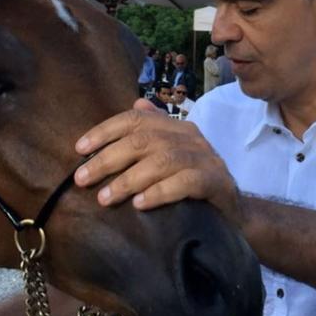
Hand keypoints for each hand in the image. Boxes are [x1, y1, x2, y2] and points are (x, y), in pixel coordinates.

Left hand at [73, 99, 239, 217]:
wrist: (236, 210)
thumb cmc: (194, 182)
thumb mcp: (173, 155)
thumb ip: (154, 131)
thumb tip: (136, 104)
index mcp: (175, 126)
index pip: (135, 120)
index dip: (105, 131)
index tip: (79, 149)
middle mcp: (190, 137)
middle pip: (144, 140)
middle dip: (108, 159)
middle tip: (83, 179)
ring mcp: (205, 158)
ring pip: (162, 161)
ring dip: (128, 180)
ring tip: (105, 198)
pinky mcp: (216, 182)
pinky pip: (185, 183)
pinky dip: (159, 192)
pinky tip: (140, 204)